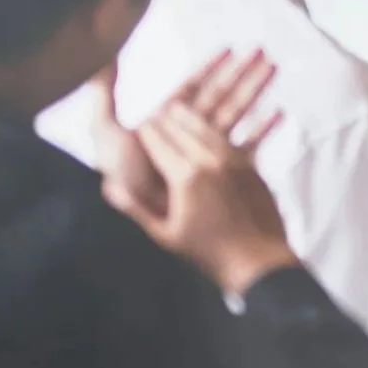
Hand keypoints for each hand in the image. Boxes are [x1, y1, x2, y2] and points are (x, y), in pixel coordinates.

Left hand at [94, 50, 278, 219]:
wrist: (145, 210)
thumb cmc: (124, 174)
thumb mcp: (107, 133)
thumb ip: (104, 95)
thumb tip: (105, 57)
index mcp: (166, 124)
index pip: (191, 88)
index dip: (210, 68)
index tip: (230, 49)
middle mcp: (188, 135)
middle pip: (219, 96)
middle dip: (239, 73)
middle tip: (261, 52)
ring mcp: (206, 154)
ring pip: (235, 113)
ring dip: (254, 90)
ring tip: (273, 69)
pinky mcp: (222, 172)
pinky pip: (246, 146)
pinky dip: (262, 129)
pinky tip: (279, 113)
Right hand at [116, 100, 296, 295]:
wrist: (258, 259)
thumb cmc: (208, 253)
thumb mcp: (164, 234)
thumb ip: (136, 207)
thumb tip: (110, 187)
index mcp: (185, 177)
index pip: (157, 141)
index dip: (143, 131)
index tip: (134, 126)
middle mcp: (209, 160)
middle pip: (181, 126)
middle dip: (163, 119)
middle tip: (152, 115)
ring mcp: (233, 159)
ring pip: (207, 126)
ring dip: (189, 116)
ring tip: (175, 109)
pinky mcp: (250, 163)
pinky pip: (230, 136)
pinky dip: (214, 128)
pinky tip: (208, 126)